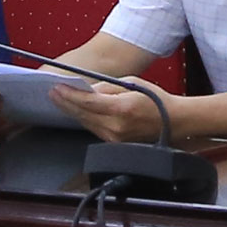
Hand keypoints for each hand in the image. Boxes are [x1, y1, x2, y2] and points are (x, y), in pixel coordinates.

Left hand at [51, 77, 177, 143]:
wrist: (174, 122)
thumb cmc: (156, 100)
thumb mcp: (132, 83)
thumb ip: (107, 86)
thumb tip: (87, 90)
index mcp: (121, 109)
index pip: (87, 102)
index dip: (69, 95)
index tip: (57, 88)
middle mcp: (116, 126)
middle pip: (82, 114)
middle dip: (65, 102)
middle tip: (52, 92)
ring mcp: (114, 138)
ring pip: (85, 123)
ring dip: (71, 111)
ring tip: (59, 100)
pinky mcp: (114, 143)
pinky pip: (94, 129)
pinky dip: (84, 119)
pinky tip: (76, 111)